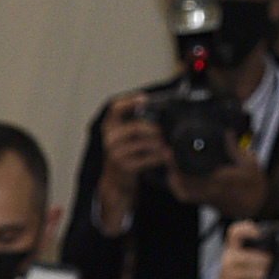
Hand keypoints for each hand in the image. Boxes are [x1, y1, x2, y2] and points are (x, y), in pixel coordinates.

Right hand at [97, 94, 169, 230]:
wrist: (116, 179)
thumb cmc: (126, 151)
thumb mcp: (125, 134)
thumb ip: (136, 119)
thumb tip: (163, 104)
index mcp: (109, 126)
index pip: (116, 108)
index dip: (129, 101)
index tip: (145, 98)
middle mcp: (109, 139)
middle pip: (137, 126)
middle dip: (155, 128)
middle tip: (167, 129)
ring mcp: (115, 154)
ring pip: (144, 142)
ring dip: (160, 142)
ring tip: (169, 143)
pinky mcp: (124, 167)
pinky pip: (146, 158)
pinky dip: (159, 156)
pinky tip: (166, 155)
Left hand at [170, 154, 267, 223]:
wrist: (255, 204)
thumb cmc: (254, 183)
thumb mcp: (249, 162)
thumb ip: (234, 149)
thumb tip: (227, 132)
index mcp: (222, 180)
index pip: (194, 173)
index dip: (179, 164)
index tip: (171, 152)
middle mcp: (211, 191)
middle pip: (184, 182)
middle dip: (172, 168)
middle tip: (166, 153)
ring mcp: (206, 197)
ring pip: (182, 191)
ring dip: (173, 178)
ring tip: (168, 162)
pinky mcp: (204, 201)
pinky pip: (186, 196)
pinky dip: (177, 188)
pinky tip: (173, 177)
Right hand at [208, 219, 271, 278]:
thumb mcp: (232, 264)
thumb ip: (244, 251)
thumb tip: (261, 236)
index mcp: (228, 252)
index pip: (234, 232)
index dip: (247, 228)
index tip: (258, 233)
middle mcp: (227, 261)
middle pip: (254, 255)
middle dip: (265, 261)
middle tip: (266, 264)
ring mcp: (229, 276)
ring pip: (258, 272)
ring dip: (263, 276)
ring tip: (260, 278)